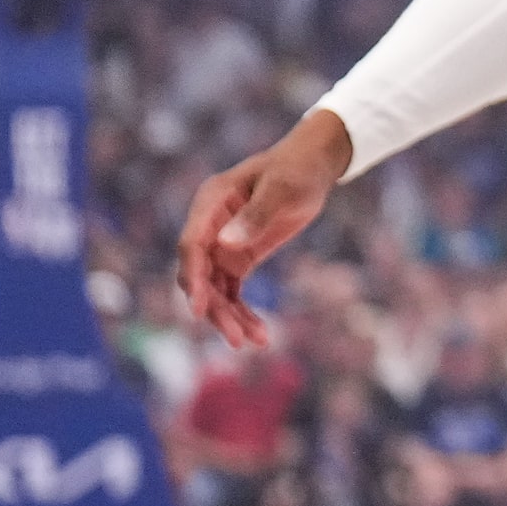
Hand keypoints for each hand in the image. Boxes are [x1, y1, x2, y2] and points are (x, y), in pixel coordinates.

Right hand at [177, 108, 351, 348]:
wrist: (314, 164)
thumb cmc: (297, 168)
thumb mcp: (283, 187)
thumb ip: (257, 213)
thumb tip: (226, 243)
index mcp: (211, 203)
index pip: (192, 246)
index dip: (194, 279)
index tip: (199, 311)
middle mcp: (210, 227)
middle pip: (200, 275)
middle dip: (215, 308)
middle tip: (237, 338)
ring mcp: (222, 244)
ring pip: (215, 289)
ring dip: (230, 316)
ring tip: (254, 341)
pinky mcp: (239, 257)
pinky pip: (232, 290)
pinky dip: (242, 311)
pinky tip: (260, 333)